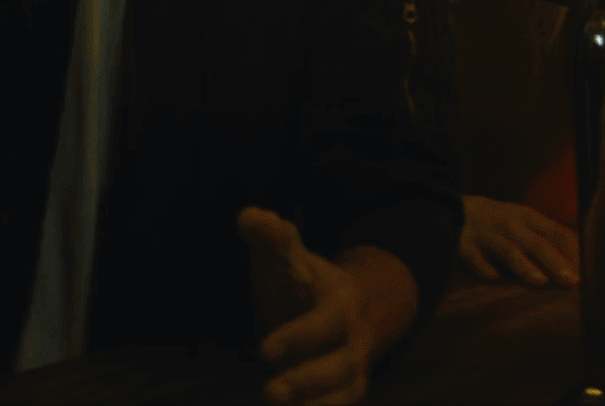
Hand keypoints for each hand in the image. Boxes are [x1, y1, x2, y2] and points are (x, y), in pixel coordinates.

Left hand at [241, 207, 374, 405]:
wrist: (346, 302)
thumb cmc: (302, 278)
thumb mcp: (285, 255)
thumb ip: (268, 238)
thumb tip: (250, 217)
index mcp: (340, 301)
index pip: (324, 322)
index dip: (298, 337)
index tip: (263, 351)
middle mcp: (353, 337)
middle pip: (339, 364)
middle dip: (306, 379)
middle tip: (269, 393)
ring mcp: (354, 365)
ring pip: (346, 390)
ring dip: (314, 402)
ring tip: (273, 401)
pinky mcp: (349, 386)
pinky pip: (342, 403)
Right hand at [457, 195, 577, 286]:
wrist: (445, 204)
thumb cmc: (493, 221)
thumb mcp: (519, 220)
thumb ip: (544, 237)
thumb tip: (577, 260)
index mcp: (527, 217)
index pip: (557, 233)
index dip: (573, 252)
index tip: (588, 272)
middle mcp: (508, 223)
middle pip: (536, 243)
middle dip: (554, 261)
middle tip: (572, 282)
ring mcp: (485, 234)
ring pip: (507, 250)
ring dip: (523, 265)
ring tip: (539, 281)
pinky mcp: (462, 244)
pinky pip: (473, 257)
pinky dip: (482, 266)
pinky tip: (492, 277)